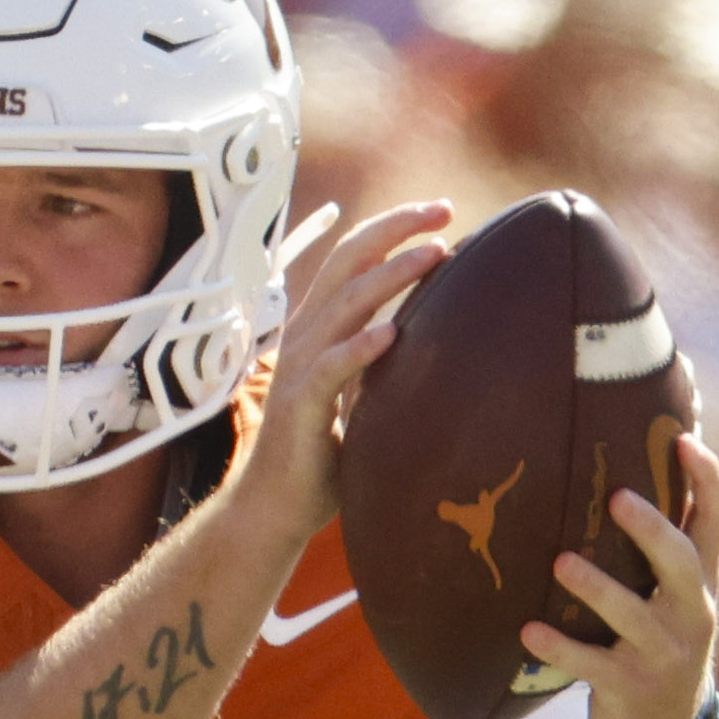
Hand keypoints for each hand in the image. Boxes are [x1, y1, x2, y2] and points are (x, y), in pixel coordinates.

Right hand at [220, 199, 451, 541]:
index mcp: (318, 328)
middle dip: (395, 230)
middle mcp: (304, 337)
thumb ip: (384, 362)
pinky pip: (330, 369)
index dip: (392, 228)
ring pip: (343, 305)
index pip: (353, 259)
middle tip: (443, 210)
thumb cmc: (323, 453)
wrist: (275, 507)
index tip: (441, 212)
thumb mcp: (361, 393)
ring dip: (390, 276)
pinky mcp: (299, 406)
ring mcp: (299, 369)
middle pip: (347, 263)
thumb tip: (438, 339)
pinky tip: (391, 333)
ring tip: (434, 254)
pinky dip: (359, 346)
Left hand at [522, 426, 718, 718]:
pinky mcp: (630, 686)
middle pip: (683, 563)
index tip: (685, 438)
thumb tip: (633, 475)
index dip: (708, 480)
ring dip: (597, 588)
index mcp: (701, 584)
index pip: (717, 522)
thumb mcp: (675, 597)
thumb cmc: (660, 641)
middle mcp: (691, 613)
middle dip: (653, 530)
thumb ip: (664, 551)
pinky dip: (559, 647)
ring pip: (633, 615)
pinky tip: (528, 631)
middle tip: (617, 496)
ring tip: (560, 562)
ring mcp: (663, 652)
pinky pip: (591, 664)